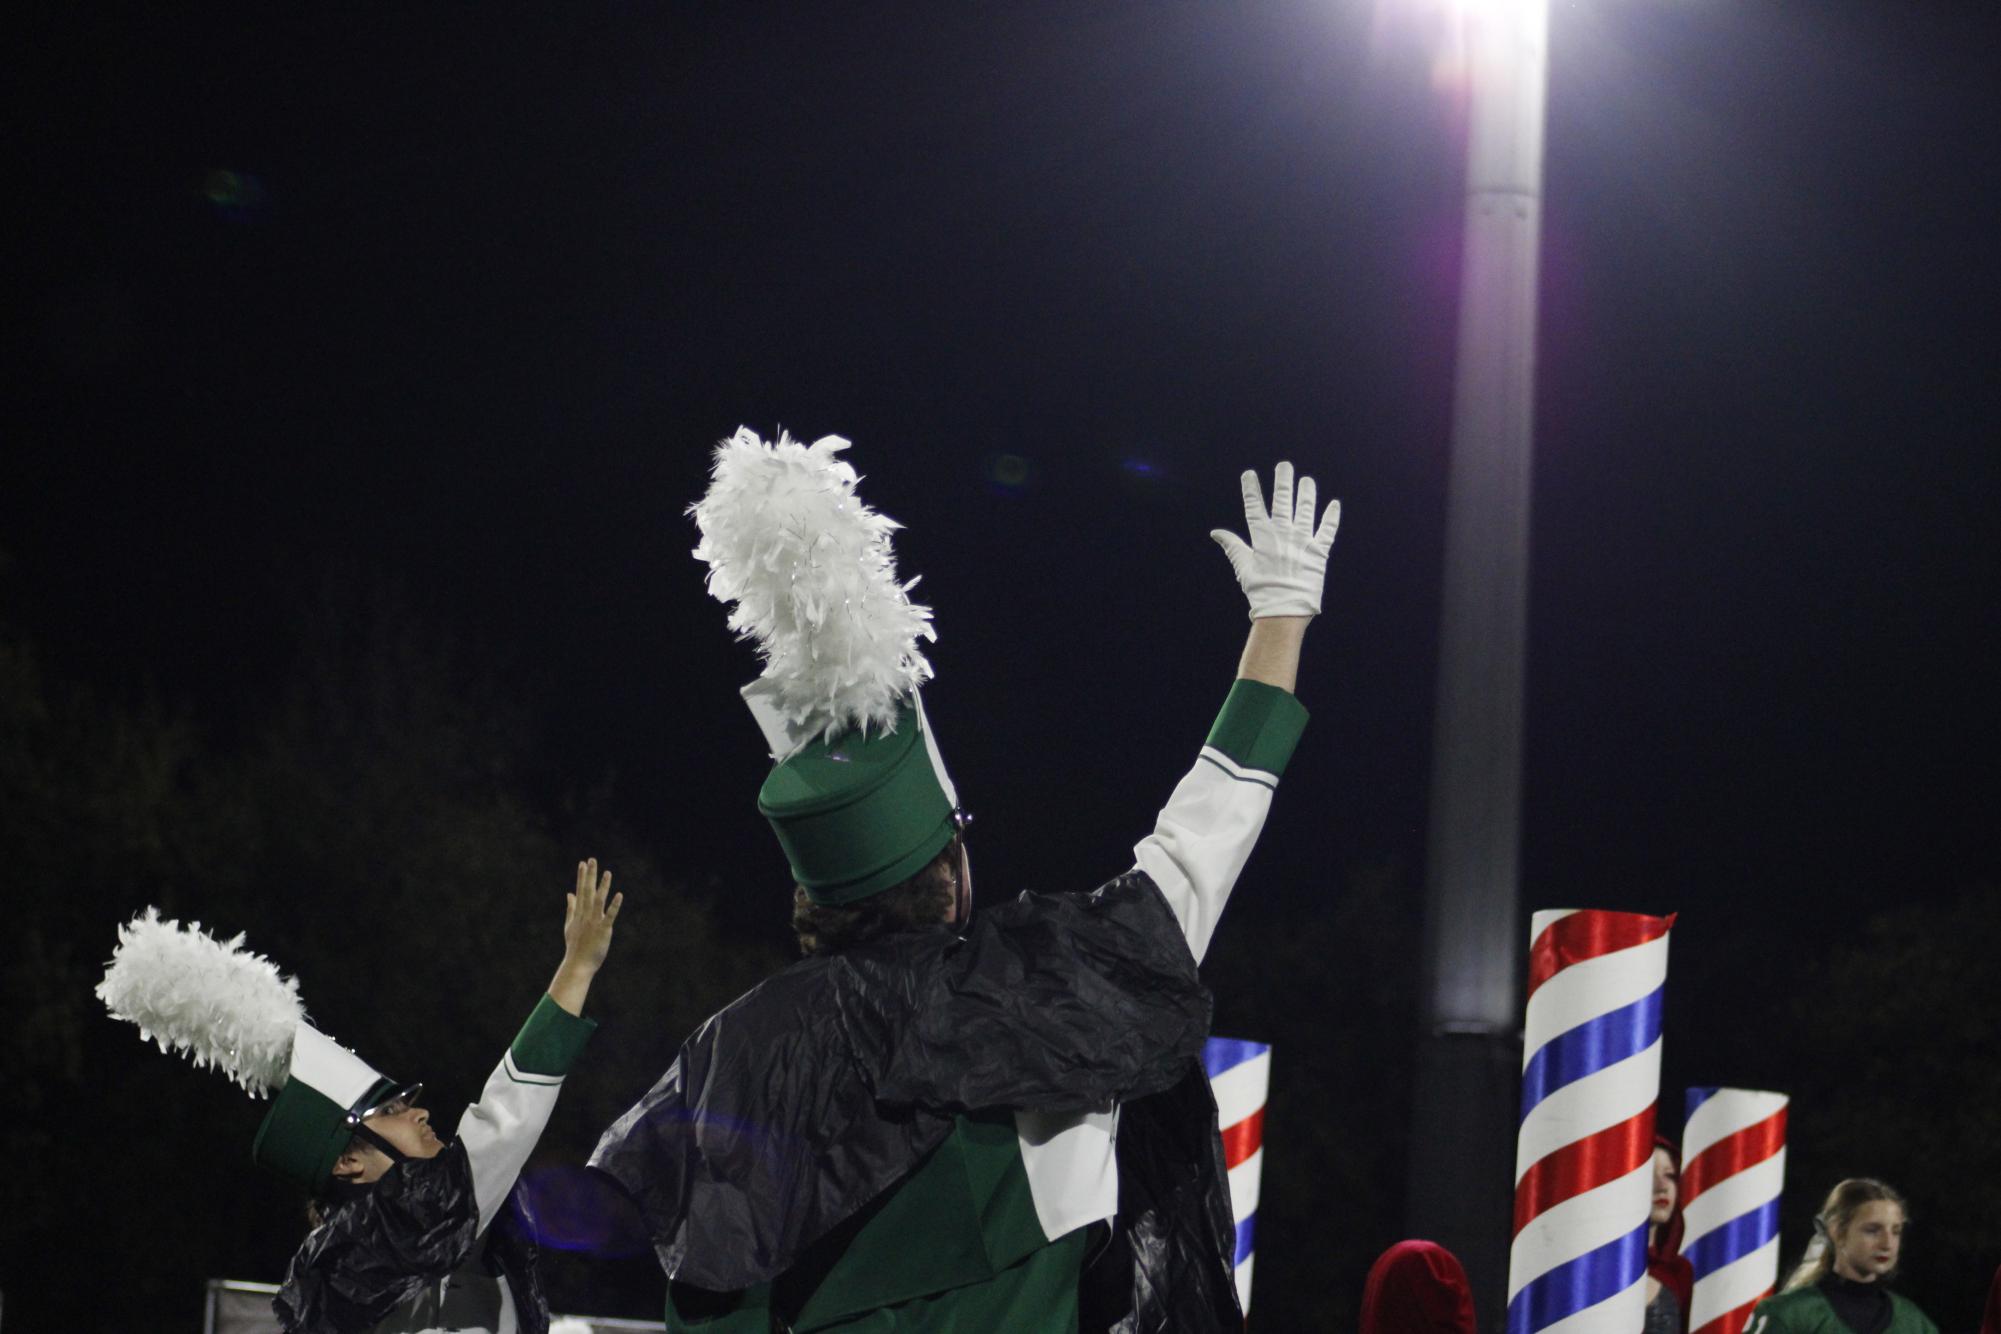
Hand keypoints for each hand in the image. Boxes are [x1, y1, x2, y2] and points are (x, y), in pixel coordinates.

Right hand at [562, 857, 621, 974]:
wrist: (578, 964)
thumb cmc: (575, 946)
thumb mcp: (570, 925)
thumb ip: (571, 908)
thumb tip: (569, 893)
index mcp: (579, 913)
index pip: (580, 891)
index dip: (582, 877)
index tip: (583, 863)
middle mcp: (585, 915)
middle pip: (587, 892)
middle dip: (590, 876)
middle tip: (592, 860)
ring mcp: (594, 922)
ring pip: (598, 901)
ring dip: (603, 886)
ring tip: (607, 872)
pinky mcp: (603, 930)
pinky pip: (610, 916)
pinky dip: (614, 905)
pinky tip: (619, 895)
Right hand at [1210, 461, 1339, 618]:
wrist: (1284, 611)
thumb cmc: (1261, 591)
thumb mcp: (1243, 567)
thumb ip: (1232, 546)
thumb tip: (1216, 532)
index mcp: (1263, 537)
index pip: (1255, 507)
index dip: (1251, 489)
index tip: (1249, 474)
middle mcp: (1284, 534)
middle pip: (1283, 501)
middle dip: (1283, 482)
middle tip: (1284, 466)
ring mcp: (1303, 541)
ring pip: (1305, 510)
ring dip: (1306, 493)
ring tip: (1306, 480)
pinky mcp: (1319, 552)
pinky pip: (1327, 530)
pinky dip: (1331, 517)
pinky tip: (1334, 504)